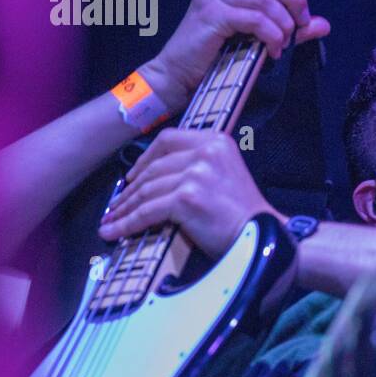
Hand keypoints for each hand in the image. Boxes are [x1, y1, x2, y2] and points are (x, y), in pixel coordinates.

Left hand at [98, 129, 276, 257]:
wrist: (263, 237)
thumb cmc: (245, 214)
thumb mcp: (226, 174)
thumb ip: (198, 166)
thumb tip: (154, 178)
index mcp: (217, 141)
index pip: (169, 139)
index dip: (145, 157)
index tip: (132, 175)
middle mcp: (206, 152)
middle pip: (154, 168)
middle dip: (129, 190)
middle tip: (116, 205)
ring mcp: (196, 174)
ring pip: (146, 191)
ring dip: (124, 209)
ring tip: (112, 220)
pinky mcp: (187, 199)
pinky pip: (146, 212)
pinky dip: (127, 224)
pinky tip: (115, 232)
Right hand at [139, 0, 330, 113]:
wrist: (176, 77)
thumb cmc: (214, 59)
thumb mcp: (257, 39)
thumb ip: (288, 28)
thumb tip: (323, 24)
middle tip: (303, 21)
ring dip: (283, 22)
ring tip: (285, 43)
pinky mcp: (211, 16)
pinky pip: (254, 18)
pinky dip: (271, 34)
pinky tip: (273, 50)